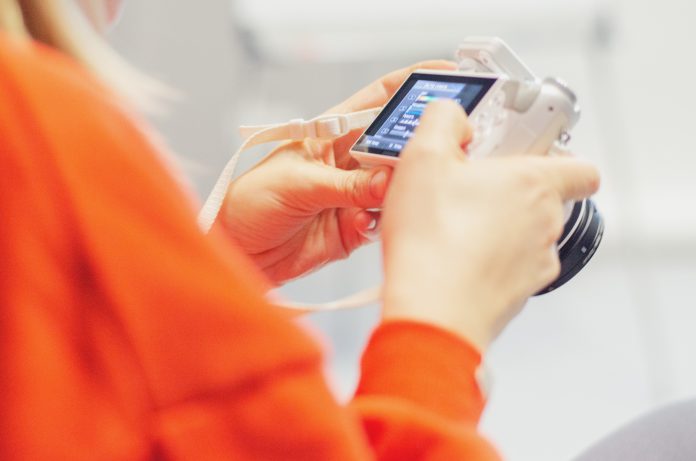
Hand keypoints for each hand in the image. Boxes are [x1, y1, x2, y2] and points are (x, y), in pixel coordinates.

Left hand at [216, 60, 456, 283]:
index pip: (378, 100)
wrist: (238, 251)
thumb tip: (386, 181)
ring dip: (403, 189)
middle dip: (418, 144)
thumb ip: (345, 185)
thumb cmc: (251, 203)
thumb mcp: (297, 184)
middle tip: (437, 150)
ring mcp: (354, 194)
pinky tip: (370, 222)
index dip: (411, 85)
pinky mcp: (355, 227)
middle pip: (396, 144)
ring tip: (402, 193)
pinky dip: (384, 221)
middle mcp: (348, 162)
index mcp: (331, 134)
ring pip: (396, 185)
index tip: (445, 78)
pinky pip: (384, 220)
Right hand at [381, 100, 599, 350]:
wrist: (431, 314)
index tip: (527, 153)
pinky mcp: (516, 295)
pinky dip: (486, 260)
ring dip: (496, 227)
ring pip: (524, 235)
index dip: (559, 157)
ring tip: (451, 226)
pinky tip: (451, 257)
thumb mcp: (423, 156)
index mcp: (535, 184)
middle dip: (508, 191)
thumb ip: (442, 120)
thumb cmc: (432, 240)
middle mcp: (546, 224)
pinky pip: (506, 267)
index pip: (581, 167)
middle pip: (543, 199)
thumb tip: (452, 115)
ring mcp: (535, 263)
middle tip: (466, 187)